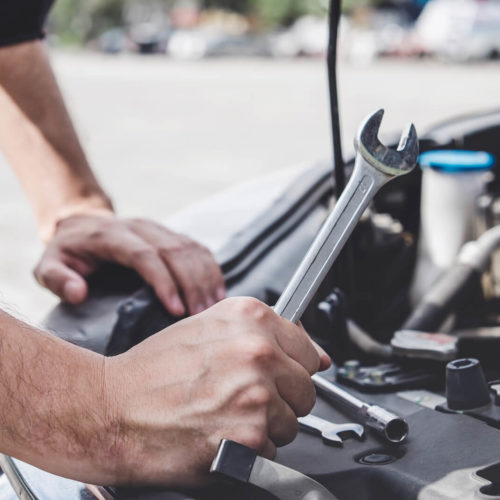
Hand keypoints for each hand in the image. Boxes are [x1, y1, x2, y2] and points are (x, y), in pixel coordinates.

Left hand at [34, 214, 225, 315]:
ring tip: (214, 307)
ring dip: (206, 277)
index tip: (176, 310)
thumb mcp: (48, 265)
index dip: (163, 281)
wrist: (83, 224)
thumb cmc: (68, 253)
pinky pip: (198, 247)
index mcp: (110, 235)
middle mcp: (140, 227)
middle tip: (202, 315)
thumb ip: (56, 278)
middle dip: (192, 284)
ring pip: (191, 248)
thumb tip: (79, 293)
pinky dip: (211, 269)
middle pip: (175, 251)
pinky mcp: (171, 234)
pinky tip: (218, 291)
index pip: (144, 255)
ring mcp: (159, 228)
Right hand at [105, 297, 330, 485]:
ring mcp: (256, 391)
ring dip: (266, 426)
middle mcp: (258, 349)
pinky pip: (274, 450)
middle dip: (281, 399)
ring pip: (292, 421)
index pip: (309, 350)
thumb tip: (318, 354)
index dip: (291, 369)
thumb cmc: (152, 372)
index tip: (274, 376)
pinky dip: (252, 451)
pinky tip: (219, 435)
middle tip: (241, 399)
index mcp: (251, 317)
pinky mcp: (250, 433)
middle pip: (306, 388)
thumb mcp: (208, 329)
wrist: (111, 408)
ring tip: (224, 416)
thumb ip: (263, 335)